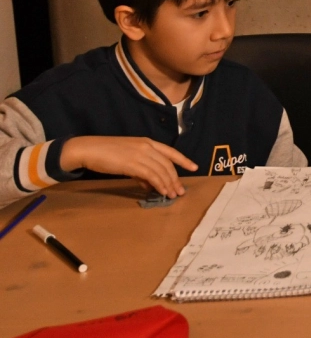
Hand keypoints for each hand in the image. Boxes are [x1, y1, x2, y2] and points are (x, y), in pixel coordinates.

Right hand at [59, 136, 197, 197]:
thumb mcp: (128, 158)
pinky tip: (162, 192)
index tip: (195, 167)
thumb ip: (141, 170)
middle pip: (168, 164)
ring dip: (169, 184)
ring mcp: (140, 154)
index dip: (184, 160)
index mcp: (147, 142)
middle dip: (176, 179)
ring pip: (161, 171)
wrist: (88, 149)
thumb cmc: (106, 154)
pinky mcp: (132, 163)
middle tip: (181, 191)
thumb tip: (150, 184)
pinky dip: (159, 184)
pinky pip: (151, 175)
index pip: (171, 151)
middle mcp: (147, 146)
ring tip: (173, 195)